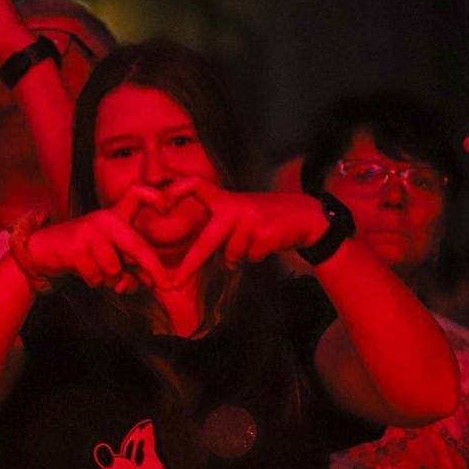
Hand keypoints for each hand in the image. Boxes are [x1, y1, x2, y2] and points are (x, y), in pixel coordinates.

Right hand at [25, 187, 170, 292]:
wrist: (43, 250)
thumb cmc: (84, 253)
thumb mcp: (109, 253)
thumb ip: (130, 265)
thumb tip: (150, 283)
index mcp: (115, 216)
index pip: (136, 194)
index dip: (154, 197)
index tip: (169, 207)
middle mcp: (104, 219)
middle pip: (135, 245)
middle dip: (152, 268)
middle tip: (164, 285)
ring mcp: (89, 232)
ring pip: (114, 269)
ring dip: (110, 281)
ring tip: (100, 273)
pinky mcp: (75, 248)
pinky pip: (97, 277)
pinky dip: (94, 282)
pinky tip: (84, 272)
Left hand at [166, 179, 328, 287]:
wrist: (306, 217)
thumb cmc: (267, 218)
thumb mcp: (241, 213)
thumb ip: (220, 230)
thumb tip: (200, 259)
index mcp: (225, 200)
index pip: (195, 184)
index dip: (176, 190)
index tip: (162, 204)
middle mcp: (234, 207)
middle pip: (205, 242)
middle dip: (190, 266)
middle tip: (174, 284)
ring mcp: (249, 220)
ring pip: (230, 256)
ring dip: (240, 256)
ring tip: (255, 241)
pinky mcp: (264, 234)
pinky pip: (249, 258)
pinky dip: (256, 257)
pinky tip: (267, 244)